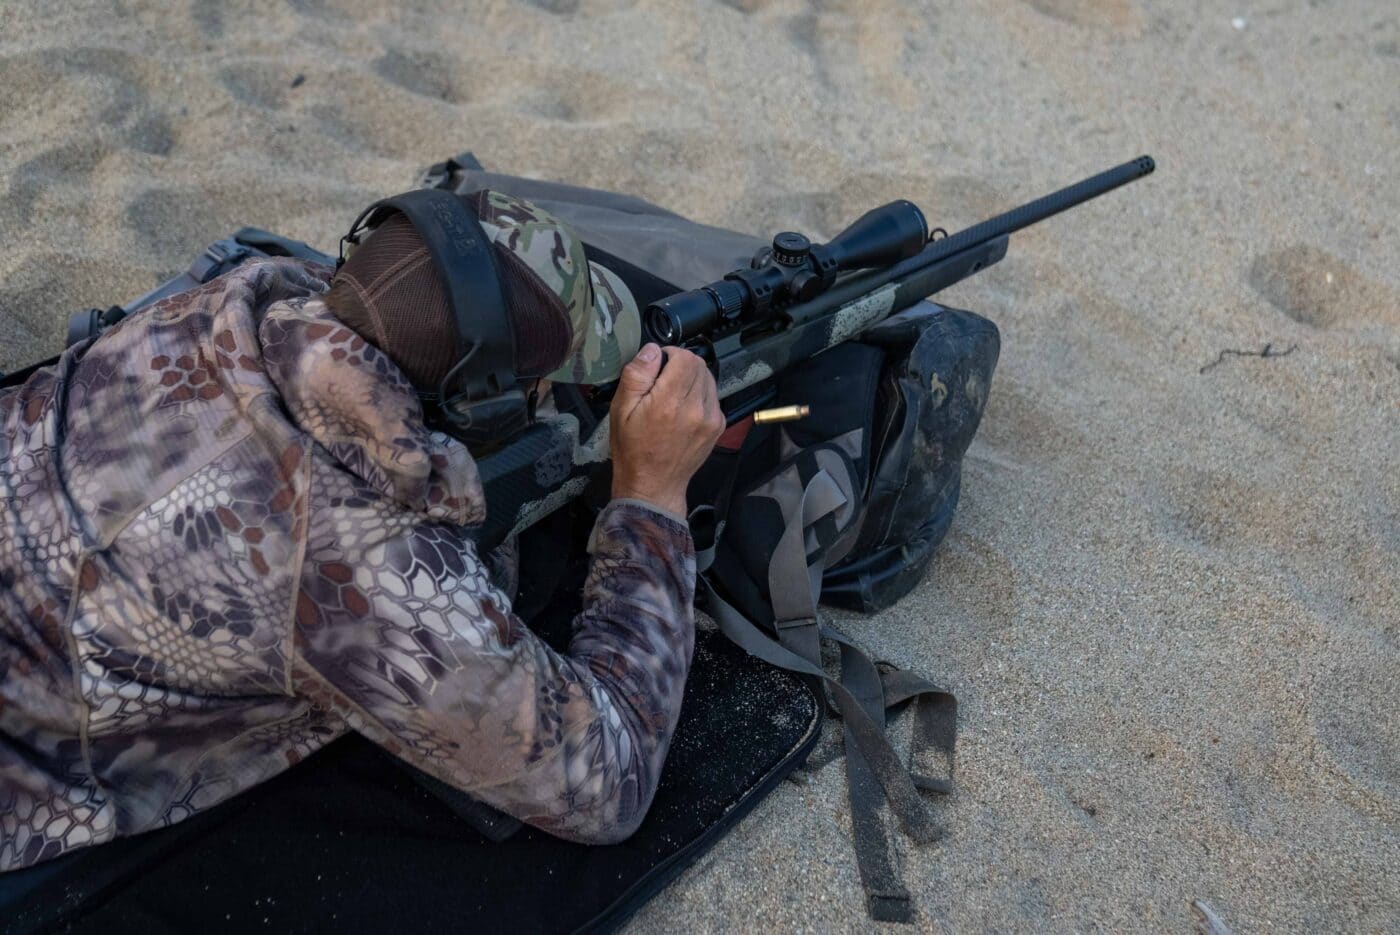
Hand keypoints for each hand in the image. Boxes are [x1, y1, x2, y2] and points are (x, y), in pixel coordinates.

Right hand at [609, 343, 724, 516]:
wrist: (653, 486)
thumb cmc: (633, 450)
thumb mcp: (621, 410)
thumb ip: (637, 375)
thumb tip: (653, 351)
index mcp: (670, 401)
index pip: (686, 357)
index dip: (671, 354)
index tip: (658, 365)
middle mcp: (696, 408)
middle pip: (700, 365)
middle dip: (681, 364)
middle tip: (663, 380)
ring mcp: (711, 418)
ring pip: (709, 379)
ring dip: (692, 378)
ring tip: (672, 395)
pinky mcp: (718, 426)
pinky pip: (713, 396)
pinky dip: (700, 394)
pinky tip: (683, 408)